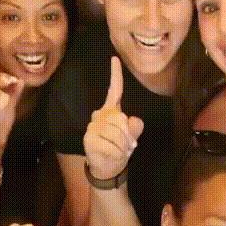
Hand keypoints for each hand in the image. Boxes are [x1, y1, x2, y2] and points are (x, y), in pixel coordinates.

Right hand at [84, 56, 143, 180]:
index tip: (114, 58)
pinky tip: (112, 155)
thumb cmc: (120, 147)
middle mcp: (100, 114)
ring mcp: (93, 126)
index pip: (114, 89)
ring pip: (116, 133)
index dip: (115, 74)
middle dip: (128, 136)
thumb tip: (133, 121)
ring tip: (119, 151)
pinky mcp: (89, 138)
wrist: (107, 167)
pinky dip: (116, 153)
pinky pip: (110, 144)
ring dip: (122, 147)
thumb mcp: (132, 137)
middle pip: (121, 119)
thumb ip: (136, 127)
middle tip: (126, 146)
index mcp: (111, 110)